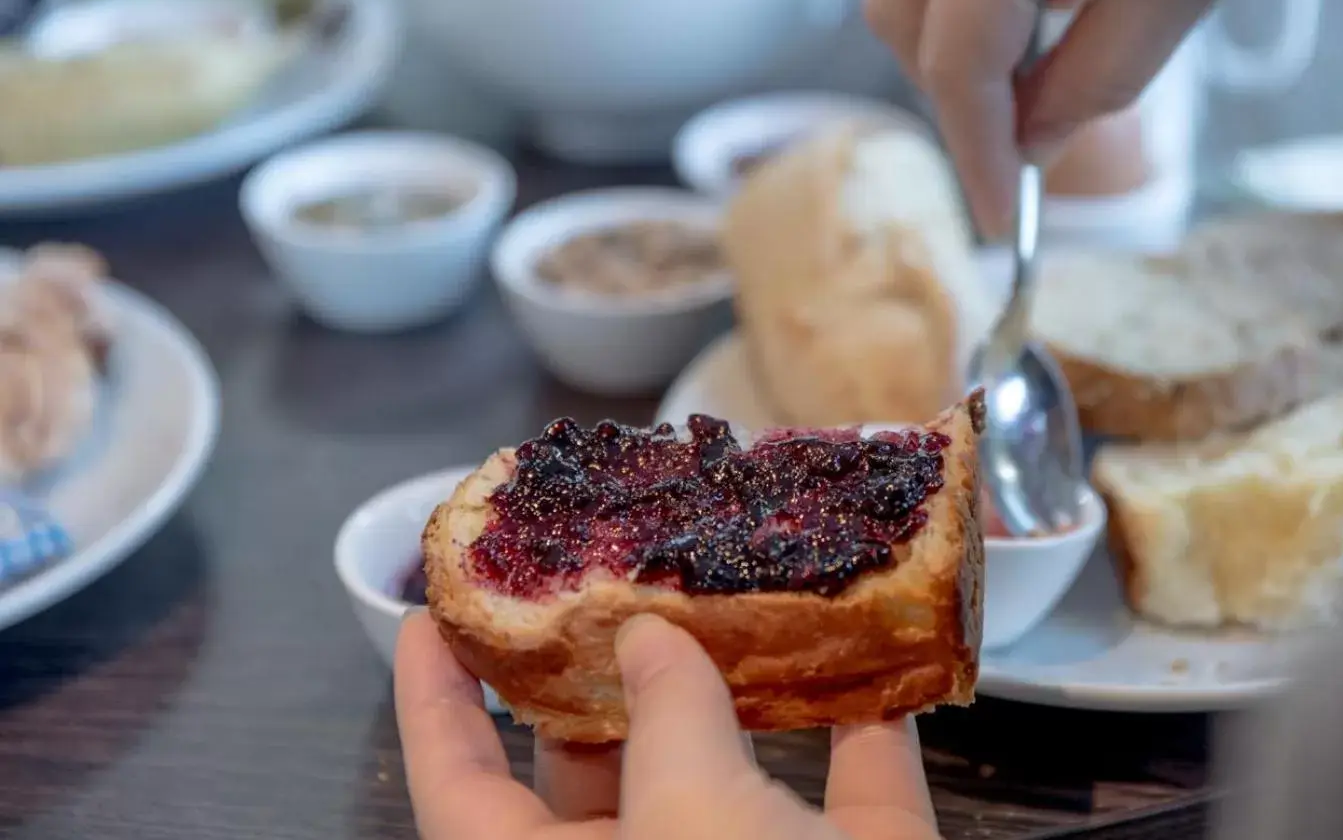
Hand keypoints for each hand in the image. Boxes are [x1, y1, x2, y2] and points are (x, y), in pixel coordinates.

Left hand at [394, 611, 941, 839]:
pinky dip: (864, 717)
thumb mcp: (688, 815)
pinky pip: (852, 784)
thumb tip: (647, 637)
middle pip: (597, 767)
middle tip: (605, 571)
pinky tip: (870, 641)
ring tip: (722, 584)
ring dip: (735, 682)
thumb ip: (666, 717)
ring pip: (728, 770)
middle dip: (601, 667)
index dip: (433, 702)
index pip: (460, 789)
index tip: (429, 613)